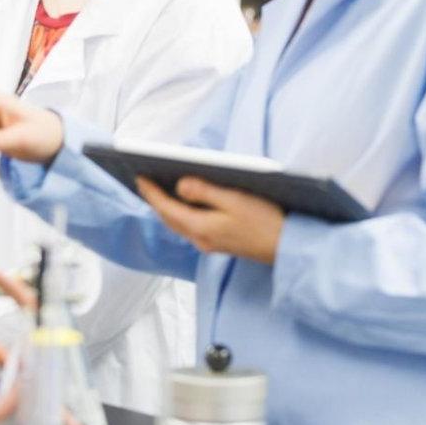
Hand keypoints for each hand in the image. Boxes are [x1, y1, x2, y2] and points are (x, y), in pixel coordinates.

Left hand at [137, 176, 284, 264]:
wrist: (286, 247)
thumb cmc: (264, 221)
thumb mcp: (234, 199)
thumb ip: (205, 192)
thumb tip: (180, 185)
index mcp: (201, 227)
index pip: (166, 208)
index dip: (151, 192)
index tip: (139, 177)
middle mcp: (201, 239)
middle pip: (169, 219)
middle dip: (155, 201)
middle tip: (144, 182)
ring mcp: (210, 244)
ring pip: (179, 225)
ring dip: (167, 209)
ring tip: (160, 192)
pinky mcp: (219, 244)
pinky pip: (191, 228)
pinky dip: (182, 215)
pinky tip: (185, 206)